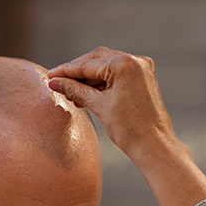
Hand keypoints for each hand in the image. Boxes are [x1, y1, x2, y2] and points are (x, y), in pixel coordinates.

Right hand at [46, 47, 178, 159]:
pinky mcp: (143, 77)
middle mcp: (135, 60)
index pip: (87, 64)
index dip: (66, 71)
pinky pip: (117, 74)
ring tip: (72, 94)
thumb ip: (76, 90)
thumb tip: (55, 82)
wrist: (155, 145)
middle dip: (76, 72)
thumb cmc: (130, 129)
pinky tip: (87, 94)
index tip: (50, 76)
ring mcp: (141, 68)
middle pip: (96, 60)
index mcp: (124, 64)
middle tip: (58, 83)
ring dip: (88, 78)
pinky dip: (102, 82)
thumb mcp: (98, 106)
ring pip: (106, 66)